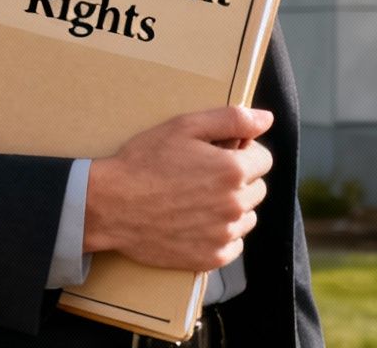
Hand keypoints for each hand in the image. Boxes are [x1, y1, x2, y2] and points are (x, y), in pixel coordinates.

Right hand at [82, 105, 272, 270]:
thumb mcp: (185, 126)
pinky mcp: (210, 258)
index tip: (219, 155)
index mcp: (233, 170)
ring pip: (246, 217)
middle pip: (257, 189)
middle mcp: (235, 205)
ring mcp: (223, 235)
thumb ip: (232, 119)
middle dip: (239, 180)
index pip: (263, 160)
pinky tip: (196, 223)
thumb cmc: (144, 161)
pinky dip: (221, 235)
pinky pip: (233, 245)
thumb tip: (267, 119)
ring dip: (232, 208)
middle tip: (204, 176)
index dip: (243, 153)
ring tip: (198, 200)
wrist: (110, 205)